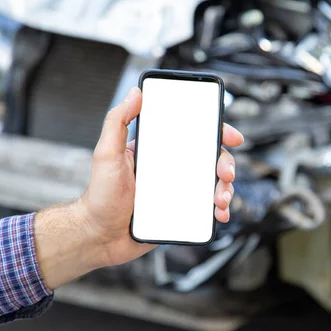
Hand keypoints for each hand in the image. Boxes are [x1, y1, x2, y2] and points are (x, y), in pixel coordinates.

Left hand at [34, 87, 243, 289]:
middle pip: (210, 159)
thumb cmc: (99, 196)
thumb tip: (136, 93)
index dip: (217, 132)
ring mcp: (179, 191)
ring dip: (226, 189)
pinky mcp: (181, 213)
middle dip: (226, 164)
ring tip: (220, 200)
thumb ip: (118, 121)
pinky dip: (219, 211)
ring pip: (214, 185)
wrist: (99, 236)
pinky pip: (207, 209)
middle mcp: (172, 169)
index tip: (231, 136)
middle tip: (226, 174)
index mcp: (159, 151)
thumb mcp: (106, 153)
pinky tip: (219, 214)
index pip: (193, 135)